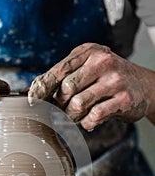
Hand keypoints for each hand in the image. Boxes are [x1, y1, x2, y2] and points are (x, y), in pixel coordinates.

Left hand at [29, 43, 154, 129]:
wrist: (143, 85)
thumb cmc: (107, 78)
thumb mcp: (87, 68)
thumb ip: (64, 76)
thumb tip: (33, 91)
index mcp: (89, 52)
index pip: (59, 70)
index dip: (42, 87)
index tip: (32, 100)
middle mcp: (102, 63)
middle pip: (66, 89)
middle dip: (59, 104)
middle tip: (61, 110)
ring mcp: (114, 81)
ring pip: (78, 104)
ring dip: (71, 116)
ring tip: (75, 115)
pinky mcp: (124, 100)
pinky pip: (94, 116)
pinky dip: (87, 123)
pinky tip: (89, 120)